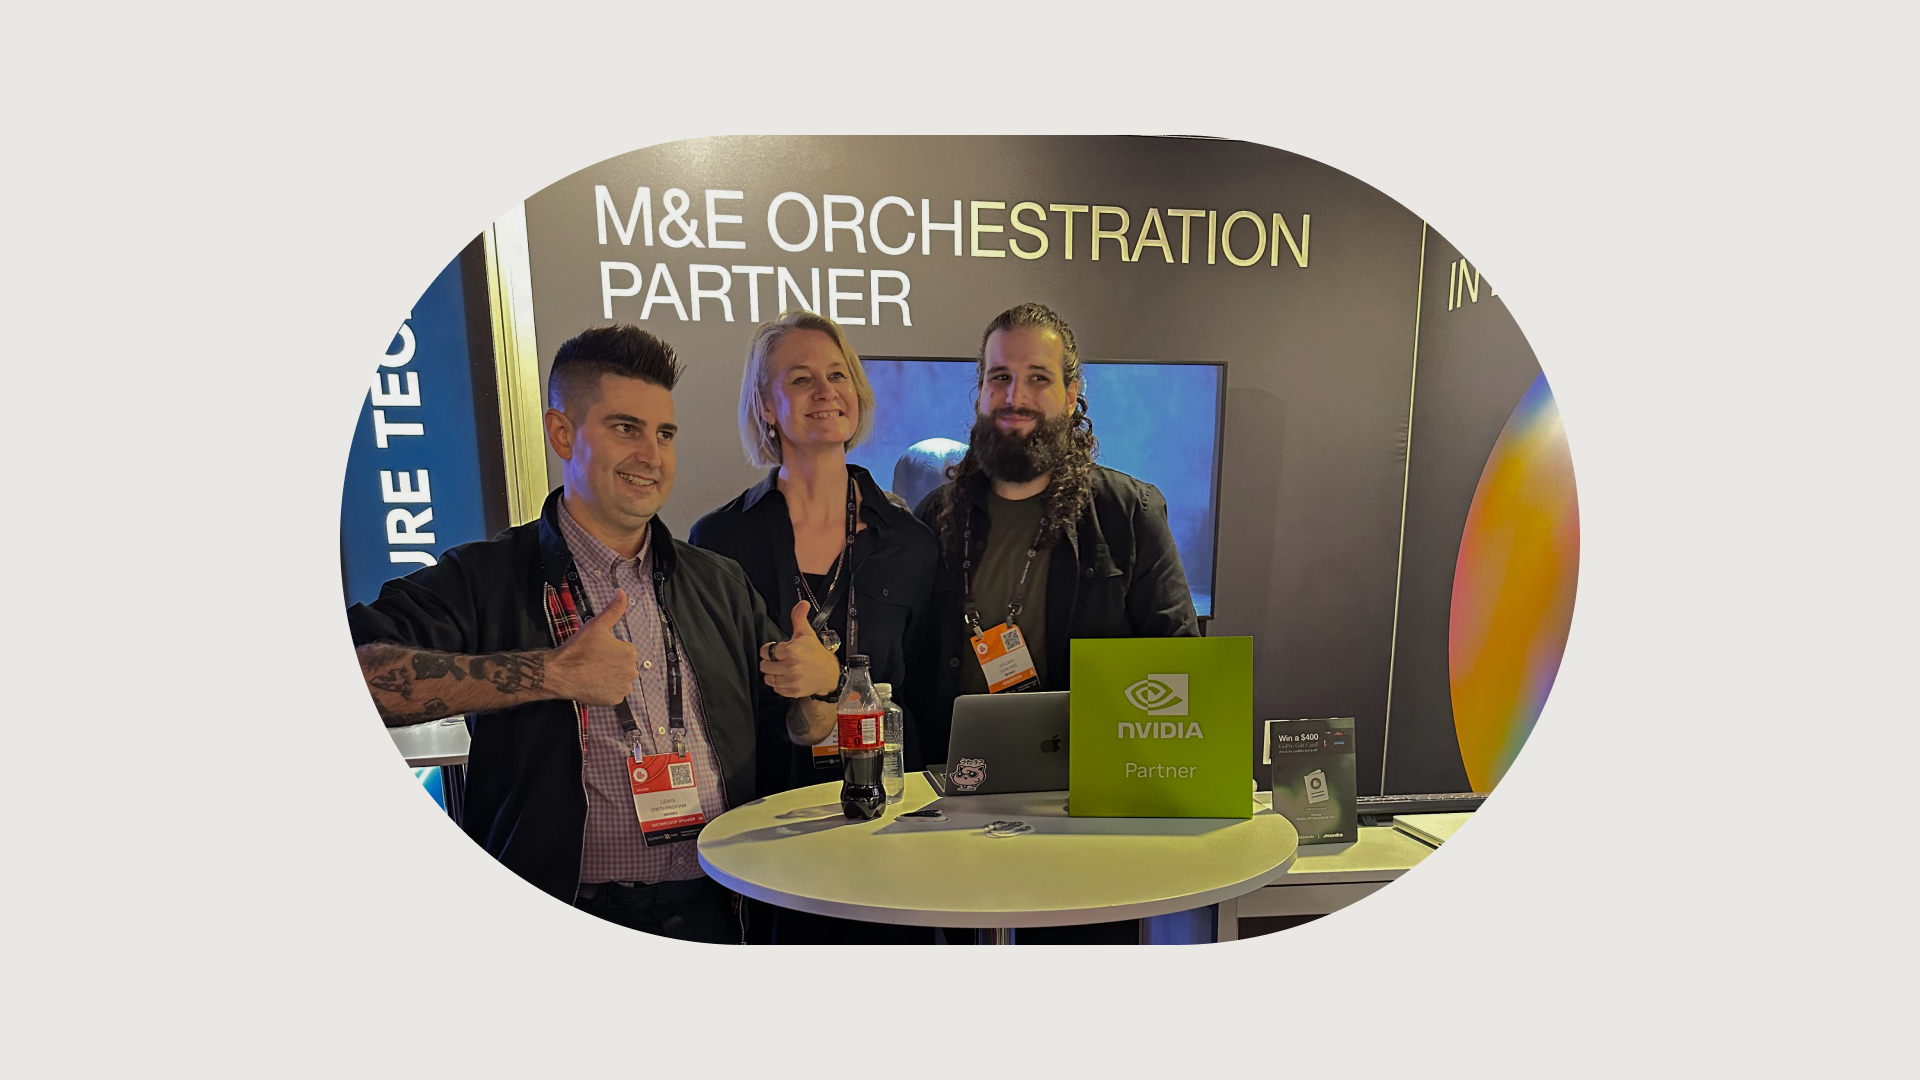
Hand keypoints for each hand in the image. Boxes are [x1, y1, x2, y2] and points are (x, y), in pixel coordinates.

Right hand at [550, 588, 638, 704]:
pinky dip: (606, 690)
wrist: (561, 673)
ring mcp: (623, 687)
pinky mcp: (615, 700)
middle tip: (594, 661)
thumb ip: (613, 609)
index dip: (611, 649)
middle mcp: (632, 671)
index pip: (625, 649)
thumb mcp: (597, 625)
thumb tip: (621, 591)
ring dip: (611, 676)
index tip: (598, 650)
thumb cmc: (579, 649)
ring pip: (620, 679)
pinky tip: (594, 684)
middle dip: (612, 663)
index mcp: (630, 652)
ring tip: (593, 672)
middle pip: (624, 665)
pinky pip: (614, 693)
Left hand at [760, 599, 840, 698]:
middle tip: (778, 660)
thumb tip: (802, 603)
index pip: (766, 651)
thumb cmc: (816, 652)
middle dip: (769, 662)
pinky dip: (778, 684)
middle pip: (764, 665)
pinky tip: (786, 678)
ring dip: (772, 674)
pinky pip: (775, 688)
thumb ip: (799, 617)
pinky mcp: (792, 691)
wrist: (829, 674)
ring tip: (781, 669)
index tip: (776, 650)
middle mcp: (791, 666)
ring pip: (768, 678)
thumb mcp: (807, 633)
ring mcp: (792, 680)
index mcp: (792, 650)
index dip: (769, 650)